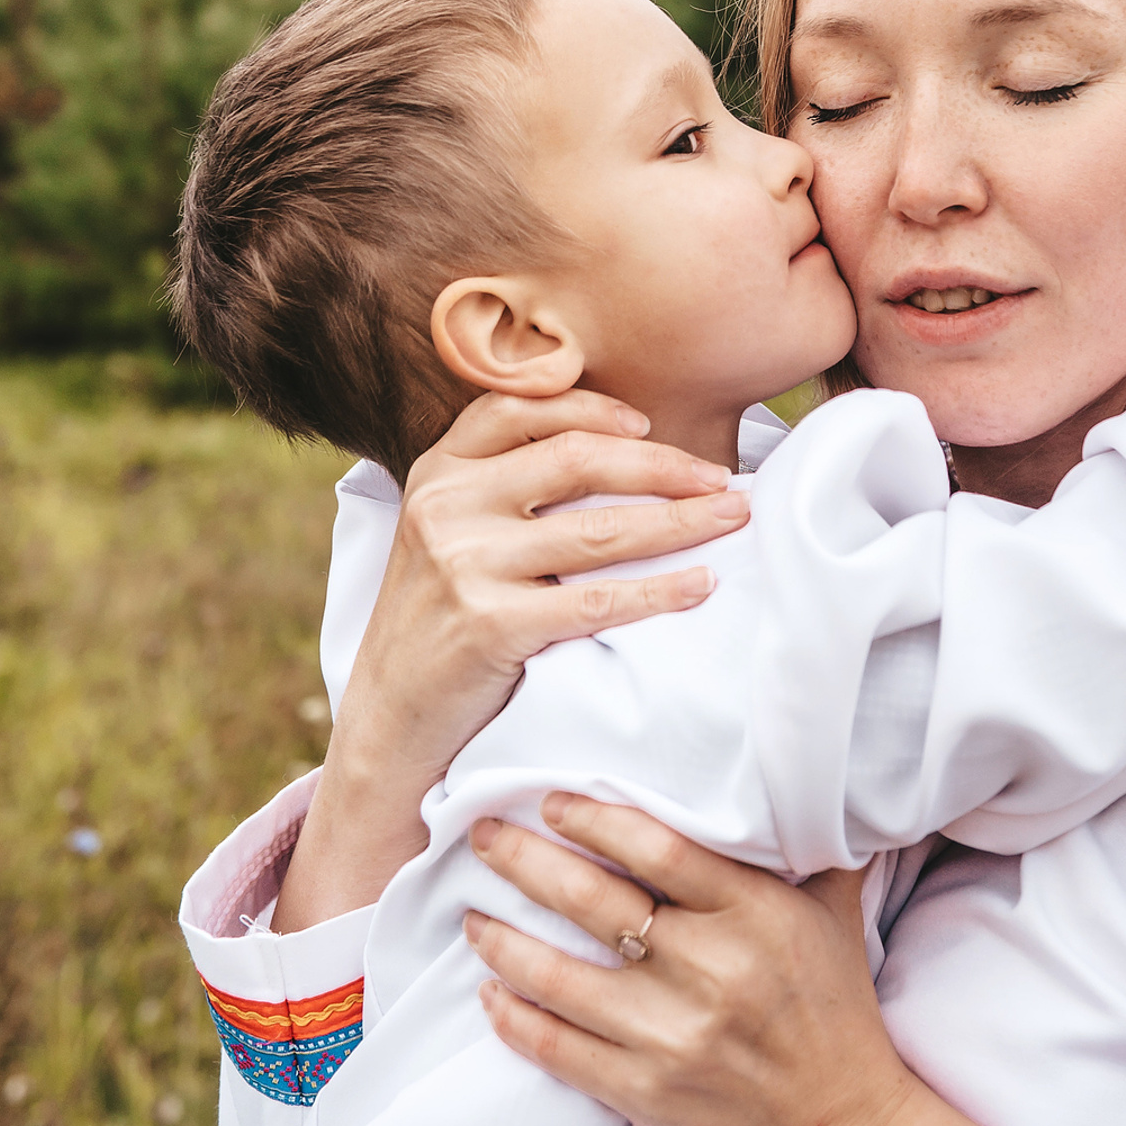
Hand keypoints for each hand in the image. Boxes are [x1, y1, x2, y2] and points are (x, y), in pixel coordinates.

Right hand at [274, 397, 750, 928]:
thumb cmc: (441, 620)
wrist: (390, 717)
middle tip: (723, 480)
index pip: (521, 408)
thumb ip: (503, 486)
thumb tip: (620, 447)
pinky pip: (596, 601)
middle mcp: (446, 505)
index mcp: (438, 471)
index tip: (651, 426)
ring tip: (734, 518)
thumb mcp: (447, 533)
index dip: (593, 409)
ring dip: (681, 522)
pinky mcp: (488, 624)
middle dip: (663, 465)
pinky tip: (700, 586)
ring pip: (599, 530)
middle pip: (576, 459)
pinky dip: (659, 591)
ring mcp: (464, 564)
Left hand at [466, 798, 993, 1125]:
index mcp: (753, 915)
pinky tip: (489, 994)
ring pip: (558, 976)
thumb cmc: (834, 1009)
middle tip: (483, 835)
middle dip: (523, 861)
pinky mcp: (645, 1093)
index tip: (551, 802)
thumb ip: (805, 844)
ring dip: (501, 940)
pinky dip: (513, 1018)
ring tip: (471, 915)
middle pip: (591, 901)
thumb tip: (785, 766)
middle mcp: (709, 970)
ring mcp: (671, 1037)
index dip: (594, 820)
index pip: (656, 849)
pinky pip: (558, 1048)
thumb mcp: (832, 912)